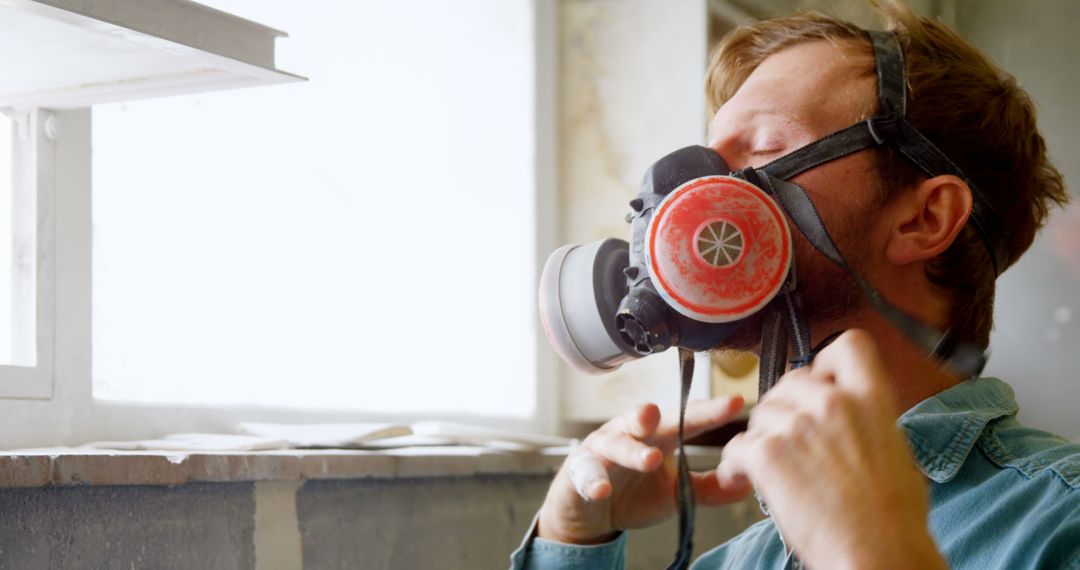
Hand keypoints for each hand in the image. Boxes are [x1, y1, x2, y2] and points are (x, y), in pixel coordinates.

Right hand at [537, 396, 751, 544]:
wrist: (591, 512)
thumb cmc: (635, 492)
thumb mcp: (676, 492)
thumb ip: (709, 487)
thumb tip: (748, 482)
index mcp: (658, 435)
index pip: (686, 419)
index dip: (709, 412)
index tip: (735, 403)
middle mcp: (629, 434)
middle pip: (642, 418)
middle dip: (655, 414)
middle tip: (667, 414)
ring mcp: (602, 450)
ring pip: (615, 443)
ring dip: (632, 450)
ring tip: (650, 459)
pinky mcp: (579, 472)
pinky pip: (586, 474)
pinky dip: (593, 481)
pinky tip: (602, 490)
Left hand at [717, 329, 945, 569]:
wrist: (878, 553)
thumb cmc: (893, 518)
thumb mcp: (896, 449)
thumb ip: (867, 418)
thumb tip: (851, 411)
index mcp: (871, 398)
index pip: (848, 345)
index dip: (827, 363)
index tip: (821, 384)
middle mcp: (832, 403)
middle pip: (789, 382)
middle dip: (783, 410)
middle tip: (788, 441)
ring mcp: (797, 426)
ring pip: (759, 415)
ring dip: (760, 440)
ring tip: (770, 471)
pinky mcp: (767, 453)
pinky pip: (737, 447)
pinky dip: (736, 467)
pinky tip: (746, 482)